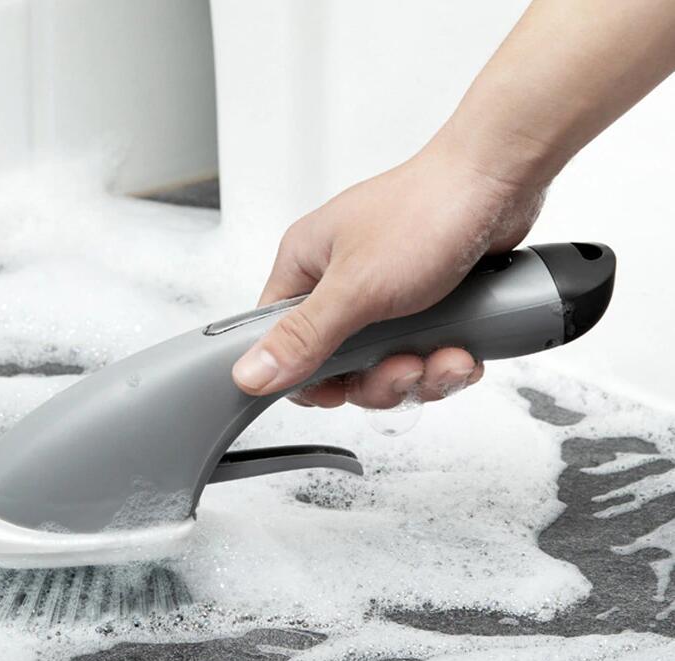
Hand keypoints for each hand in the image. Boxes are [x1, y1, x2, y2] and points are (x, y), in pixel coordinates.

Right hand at [232, 132, 545, 408]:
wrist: (500, 180)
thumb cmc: (426, 210)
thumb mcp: (356, 286)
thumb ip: (304, 337)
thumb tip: (251, 372)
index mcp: (306, 267)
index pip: (279, 340)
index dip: (305, 376)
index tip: (338, 389)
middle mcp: (339, 283)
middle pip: (338, 365)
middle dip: (379, 379)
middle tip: (404, 367)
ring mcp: (382, 296)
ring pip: (384, 365)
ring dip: (420, 374)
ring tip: (446, 356)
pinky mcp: (421, 305)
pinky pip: (420, 355)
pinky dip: (444, 362)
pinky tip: (462, 350)